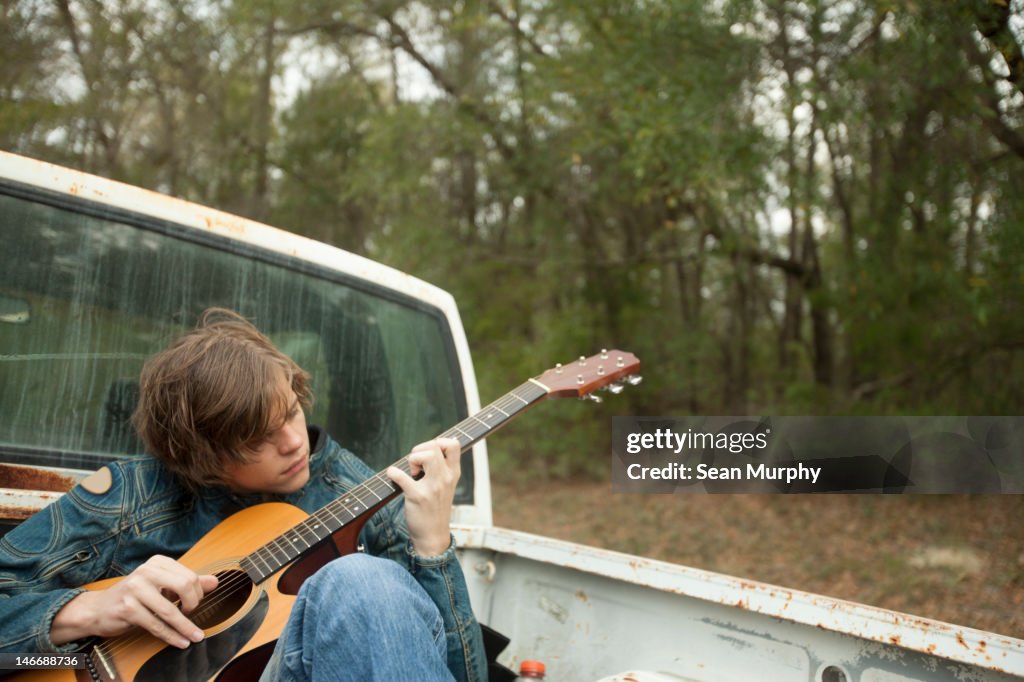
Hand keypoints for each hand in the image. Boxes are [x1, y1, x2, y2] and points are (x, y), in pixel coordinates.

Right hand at [51, 555, 218, 648]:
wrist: (99, 608)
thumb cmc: (134, 596)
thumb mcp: (162, 585)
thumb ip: (188, 582)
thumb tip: (215, 582)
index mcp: (158, 562)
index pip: (190, 576)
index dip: (197, 593)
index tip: (193, 604)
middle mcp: (146, 571)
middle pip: (185, 586)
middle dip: (193, 605)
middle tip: (191, 614)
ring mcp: (135, 589)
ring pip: (170, 611)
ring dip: (186, 627)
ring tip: (196, 636)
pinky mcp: (127, 608)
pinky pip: (156, 625)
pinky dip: (171, 636)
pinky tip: (180, 641)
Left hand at [387, 437, 461, 556]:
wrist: (433, 536)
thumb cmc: (436, 509)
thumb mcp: (446, 487)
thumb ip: (442, 468)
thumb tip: (432, 446)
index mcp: (453, 474)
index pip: (454, 444)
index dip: (438, 441)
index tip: (429, 453)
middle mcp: (445, 478)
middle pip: (435, 446)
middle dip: (419, 450)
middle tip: (415, 466)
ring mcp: (433, 487)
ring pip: (426, 456)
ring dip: (412, 459)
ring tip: (411, 472)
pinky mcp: (417, 497)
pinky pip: (403, 476)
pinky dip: (393, 473)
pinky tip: (392, 475)